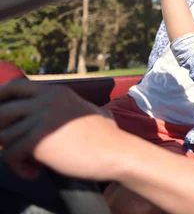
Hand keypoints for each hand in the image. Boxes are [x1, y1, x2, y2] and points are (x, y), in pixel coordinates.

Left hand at [0, 78, 119, 180]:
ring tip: (30, 163)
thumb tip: (52, 113)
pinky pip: (10, 155)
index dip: (1, 99)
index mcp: (55, 91)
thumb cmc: (105, 135)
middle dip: (3, 131)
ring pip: (3, 136)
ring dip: (13, 153)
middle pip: (1, 112)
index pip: (14, 87)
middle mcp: (45, 101)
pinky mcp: (37, 140)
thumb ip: (65, 106)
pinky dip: (19, 168)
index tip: (2, 115)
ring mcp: (40, 119)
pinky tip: (33, 172)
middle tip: (17, 146)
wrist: (115, 151)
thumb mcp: (85, 108)